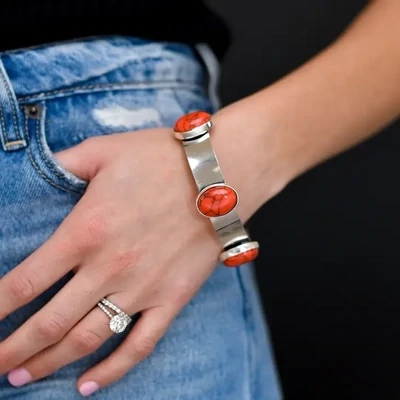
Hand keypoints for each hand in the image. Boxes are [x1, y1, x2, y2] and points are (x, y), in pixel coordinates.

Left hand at [0, 128, 222, 395]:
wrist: (220, 173)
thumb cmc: (161, 159)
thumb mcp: (103, 151)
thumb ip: (62, 164)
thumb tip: (33, 170)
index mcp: (87, 231)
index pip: (26, 282)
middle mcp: (110, 267)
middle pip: (49, 322)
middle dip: (13, 349)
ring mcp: (143, 287)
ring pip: (88, 339)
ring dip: (50, 362)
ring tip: (23, 377)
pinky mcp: (173, 297)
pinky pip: (140, 343)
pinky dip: (113, 369)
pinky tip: (89, 384)